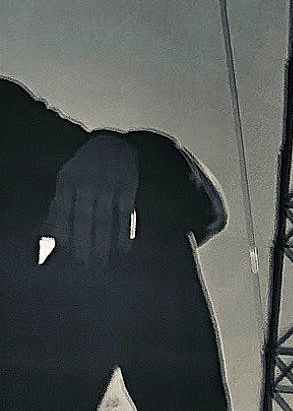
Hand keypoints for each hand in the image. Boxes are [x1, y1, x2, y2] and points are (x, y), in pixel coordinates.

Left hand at [47, 131, 138, 266]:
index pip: (62, 211)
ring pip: (105, 220)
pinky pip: (125, 217)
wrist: (114, 146)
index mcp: (67, 180)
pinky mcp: (127, 189)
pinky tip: (122, 250)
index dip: (63, 234)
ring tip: (102, 262)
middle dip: (84, 243)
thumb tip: (48, 236)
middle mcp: (87, 182)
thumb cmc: (86, 170)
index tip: (65, 255)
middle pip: (84, 219)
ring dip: (103, 244)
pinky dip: (124, 234)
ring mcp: (108, 185)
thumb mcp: (67, 181)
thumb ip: (58, 207)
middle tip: (84, 264)